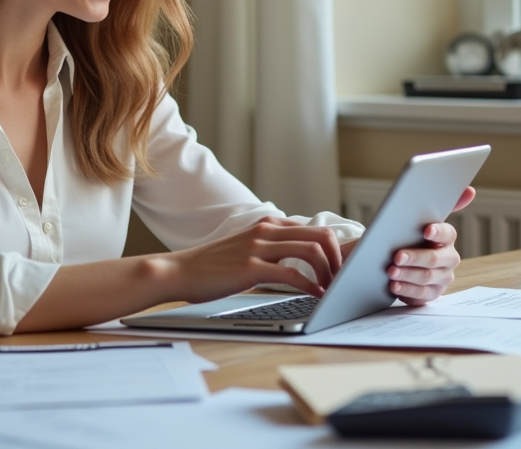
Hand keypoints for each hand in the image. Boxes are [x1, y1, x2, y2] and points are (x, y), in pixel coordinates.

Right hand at [167, 217, 342, 302]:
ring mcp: (259, 247)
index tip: (339, 271)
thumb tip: (302, 259)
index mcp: (268, 225)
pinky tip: (314, 296)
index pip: (314, 230)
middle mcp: (267, 231)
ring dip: (328, 273)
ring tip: (330, 290)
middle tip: (341, 280)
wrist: (180, 270)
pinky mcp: (251, 267)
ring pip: (311, 252)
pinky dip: (309, 286)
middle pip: (321, 236)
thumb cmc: (214, 265)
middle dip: (338, 260)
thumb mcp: (248, 248)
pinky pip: (291, 274)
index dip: (333, 251)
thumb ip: (273, 248)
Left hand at [385, 185, 476, 305]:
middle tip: (396, 256)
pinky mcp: (431, 294)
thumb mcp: (422, 220)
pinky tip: (394, 286)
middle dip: (415, 257)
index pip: (448, 234)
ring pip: (426, 278)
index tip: (425, 230)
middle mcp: (448, 259)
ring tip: (390, 271)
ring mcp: (441, 279)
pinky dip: (406, 290)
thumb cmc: (413, 237)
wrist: (405, 261)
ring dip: (408, 274)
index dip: (438, 232)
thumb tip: (470, 190)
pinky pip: (421, 295)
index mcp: (448, 239)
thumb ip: (443, 205)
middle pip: (434, 259)